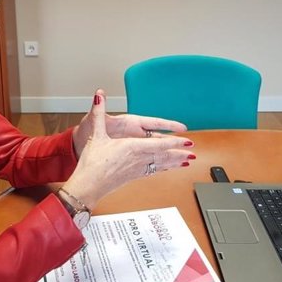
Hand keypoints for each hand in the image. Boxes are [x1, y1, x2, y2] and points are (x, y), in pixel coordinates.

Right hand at [63, 90, 194, 208]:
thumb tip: (98, 95)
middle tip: (193, 153)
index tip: (187, 141)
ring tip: (187, 162)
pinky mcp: (133, 177)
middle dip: (180, 154)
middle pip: (164, 156)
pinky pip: (153, 172)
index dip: (174, 142)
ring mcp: (137, 170)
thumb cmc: (92, 163)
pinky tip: (168, 169)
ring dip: (175, 163)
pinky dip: (164, 169)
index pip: (158, 143)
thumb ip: (99, 113)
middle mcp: (138, 159)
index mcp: (131, 147)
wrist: (88, 186)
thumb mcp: (96, 134)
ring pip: (161, 165)